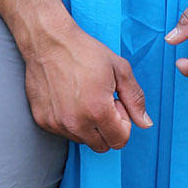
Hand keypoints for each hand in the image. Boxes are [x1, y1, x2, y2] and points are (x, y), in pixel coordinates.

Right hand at [24, 21, 152, 152]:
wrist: (49, 41)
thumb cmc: (85, 51)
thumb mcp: (120, 69)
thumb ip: (135, 99)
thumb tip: (145, 123)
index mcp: (98, 111)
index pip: (120, 141)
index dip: (124, 122)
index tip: (116, 103)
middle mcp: (75, 122)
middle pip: (102, 146)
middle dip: (108, 128)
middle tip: (101, 101)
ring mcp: (57, 123)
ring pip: (83, 140)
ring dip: (89, 126)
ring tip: (85, 98)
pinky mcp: (43, 120)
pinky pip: (64, 132)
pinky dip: (70, 121)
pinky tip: (69, 99)